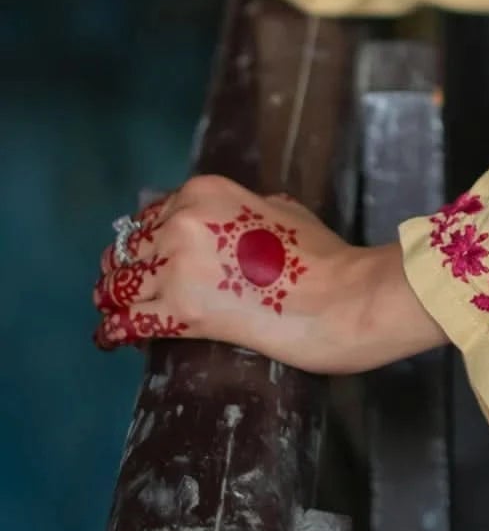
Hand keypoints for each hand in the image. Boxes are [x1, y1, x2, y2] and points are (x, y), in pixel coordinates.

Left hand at [94, 175, 446, 373]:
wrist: (338, 295)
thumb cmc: (322, 254)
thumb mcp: (283, 208)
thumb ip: (248, 207)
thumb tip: (238, 219)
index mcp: (205, 192)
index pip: (155, 212)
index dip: (148, 236)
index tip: (143, 251)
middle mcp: (182, 223)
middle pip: (133, 247)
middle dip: (127, 265)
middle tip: (122, 283)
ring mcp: (176, 267)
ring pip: (122, 283)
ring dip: (113, 297)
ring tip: (109, 307)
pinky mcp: (179, 311)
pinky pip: (128, 322)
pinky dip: (114, 331)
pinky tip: (108, 338)